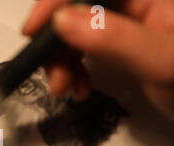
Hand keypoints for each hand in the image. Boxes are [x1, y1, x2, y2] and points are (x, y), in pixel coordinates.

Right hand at [22, 0, 173, 118]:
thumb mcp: (162, 62)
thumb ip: (114, 40)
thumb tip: (62, 21)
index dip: (57, 0)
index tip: (34, 29)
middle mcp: (138, 0)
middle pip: (79, 6)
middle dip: (57, 41)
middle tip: (54, 74)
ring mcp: (130, 20)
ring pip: (76, 28)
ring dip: (62, 60)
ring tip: (66, 88)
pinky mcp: (123, 41)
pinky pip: (85, 47)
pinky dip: (74, 68)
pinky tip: (79, 87)